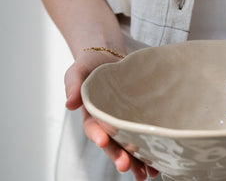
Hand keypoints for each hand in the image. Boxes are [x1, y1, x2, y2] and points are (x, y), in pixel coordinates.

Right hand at [64, 50, 158, 179]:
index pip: (92, 126)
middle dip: (117, 155)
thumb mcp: (77, 70)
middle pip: (111, 142)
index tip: (102, 141)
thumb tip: (69, 104)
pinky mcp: (135, 115)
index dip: (96, 134)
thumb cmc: (89, 64)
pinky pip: (140, 134)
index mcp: (90, 113)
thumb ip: (72, 84)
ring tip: (145, 174)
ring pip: (127, 144)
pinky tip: (156, 163)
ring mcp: (121, 120)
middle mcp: (106, 121)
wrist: (107, 56)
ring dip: (134, 160)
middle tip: (125, 166)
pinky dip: (147, 149)